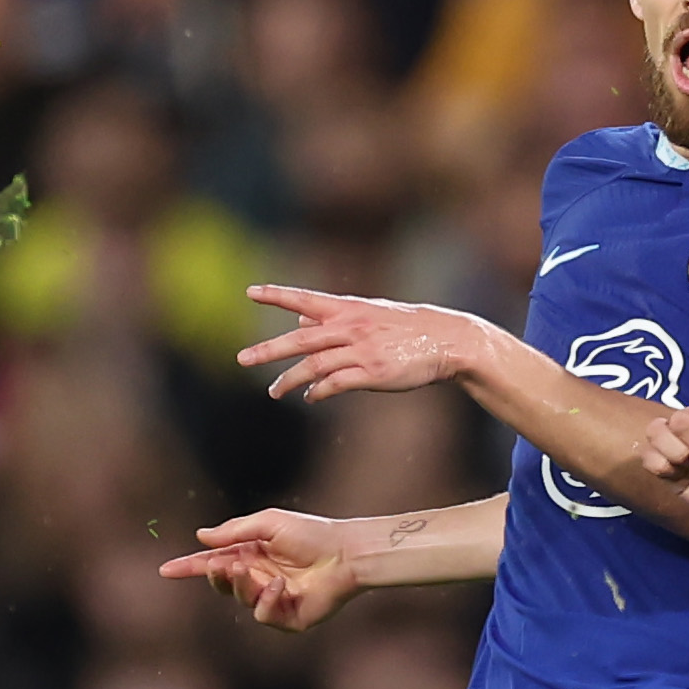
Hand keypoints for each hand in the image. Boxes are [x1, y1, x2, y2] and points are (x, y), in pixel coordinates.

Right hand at [158, 508, 353, 629]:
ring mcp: (274, 600)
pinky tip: (280, 586)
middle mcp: (260, 579)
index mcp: (252, 555)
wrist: (346, 553)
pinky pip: (265, 615)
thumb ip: (234, 532)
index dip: (190, 567)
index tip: (166, 569)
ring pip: (241, 600)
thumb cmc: (311, 533)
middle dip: (217, 575)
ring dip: (241, 586)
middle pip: (223, 584)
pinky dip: (267, 601)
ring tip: (253, 571)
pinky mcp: (289, 618)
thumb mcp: (268, 524)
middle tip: (221, 565)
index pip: (214, 563)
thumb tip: (201, 537)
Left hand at [238, 283, 482, 401]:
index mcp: (348, 309)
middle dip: (268, 350)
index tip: (250, 292)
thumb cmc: (404, 327)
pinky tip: (310, 397)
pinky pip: (337, 385)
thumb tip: (298, 318)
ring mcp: (362, 351)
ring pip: (315, 366)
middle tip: (242, 359)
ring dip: (290, 380)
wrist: (446, 340)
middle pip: (301, 339)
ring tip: (273, 391)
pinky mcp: (374, 374)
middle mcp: (351, 327)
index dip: (277, 295)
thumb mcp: (367, 313)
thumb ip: (331, 317)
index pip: (305, 299)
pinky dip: (319, 392)